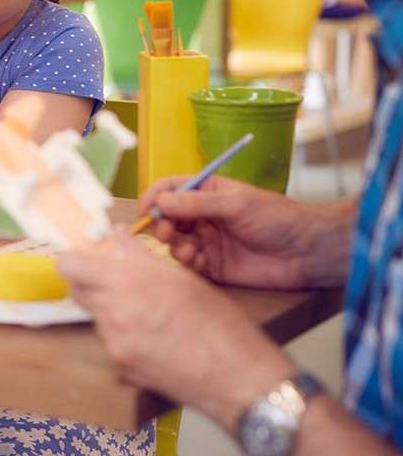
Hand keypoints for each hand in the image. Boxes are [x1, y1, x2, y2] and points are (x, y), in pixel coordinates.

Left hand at [57, 234, 295, 429]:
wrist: (235, 374)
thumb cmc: (216, 322)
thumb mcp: (179, 277)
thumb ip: (139, 255)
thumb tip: (119, 234)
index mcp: (125, 282)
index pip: (69, 266)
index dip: (74, 261)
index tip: (85, 260)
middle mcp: (112, 313)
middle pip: (78, 293)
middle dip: (91, 284)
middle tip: (117, 283)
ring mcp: (114, 343)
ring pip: (97, 319)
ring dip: (112, 312)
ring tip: (149, 315)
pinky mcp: (121, 367)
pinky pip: (112, 344)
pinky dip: (125, 338)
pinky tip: (155, 339)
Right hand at [139, 175, 351, 289]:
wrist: (308, 251)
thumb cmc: (278, 218)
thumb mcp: (237, 204)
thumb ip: (197, 204)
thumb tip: (161, 201)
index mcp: (208, 193)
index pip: (171, 190)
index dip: (155, 198)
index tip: (146, 209)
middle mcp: (204, 217)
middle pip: (167, 218)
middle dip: (161, 225)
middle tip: (164, 233)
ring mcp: (208, 241)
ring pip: (175, 242)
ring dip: (174, 246)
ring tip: (188, 250)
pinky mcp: (215, 266)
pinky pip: (189, 265)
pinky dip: (187, 263)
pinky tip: (197, 261)